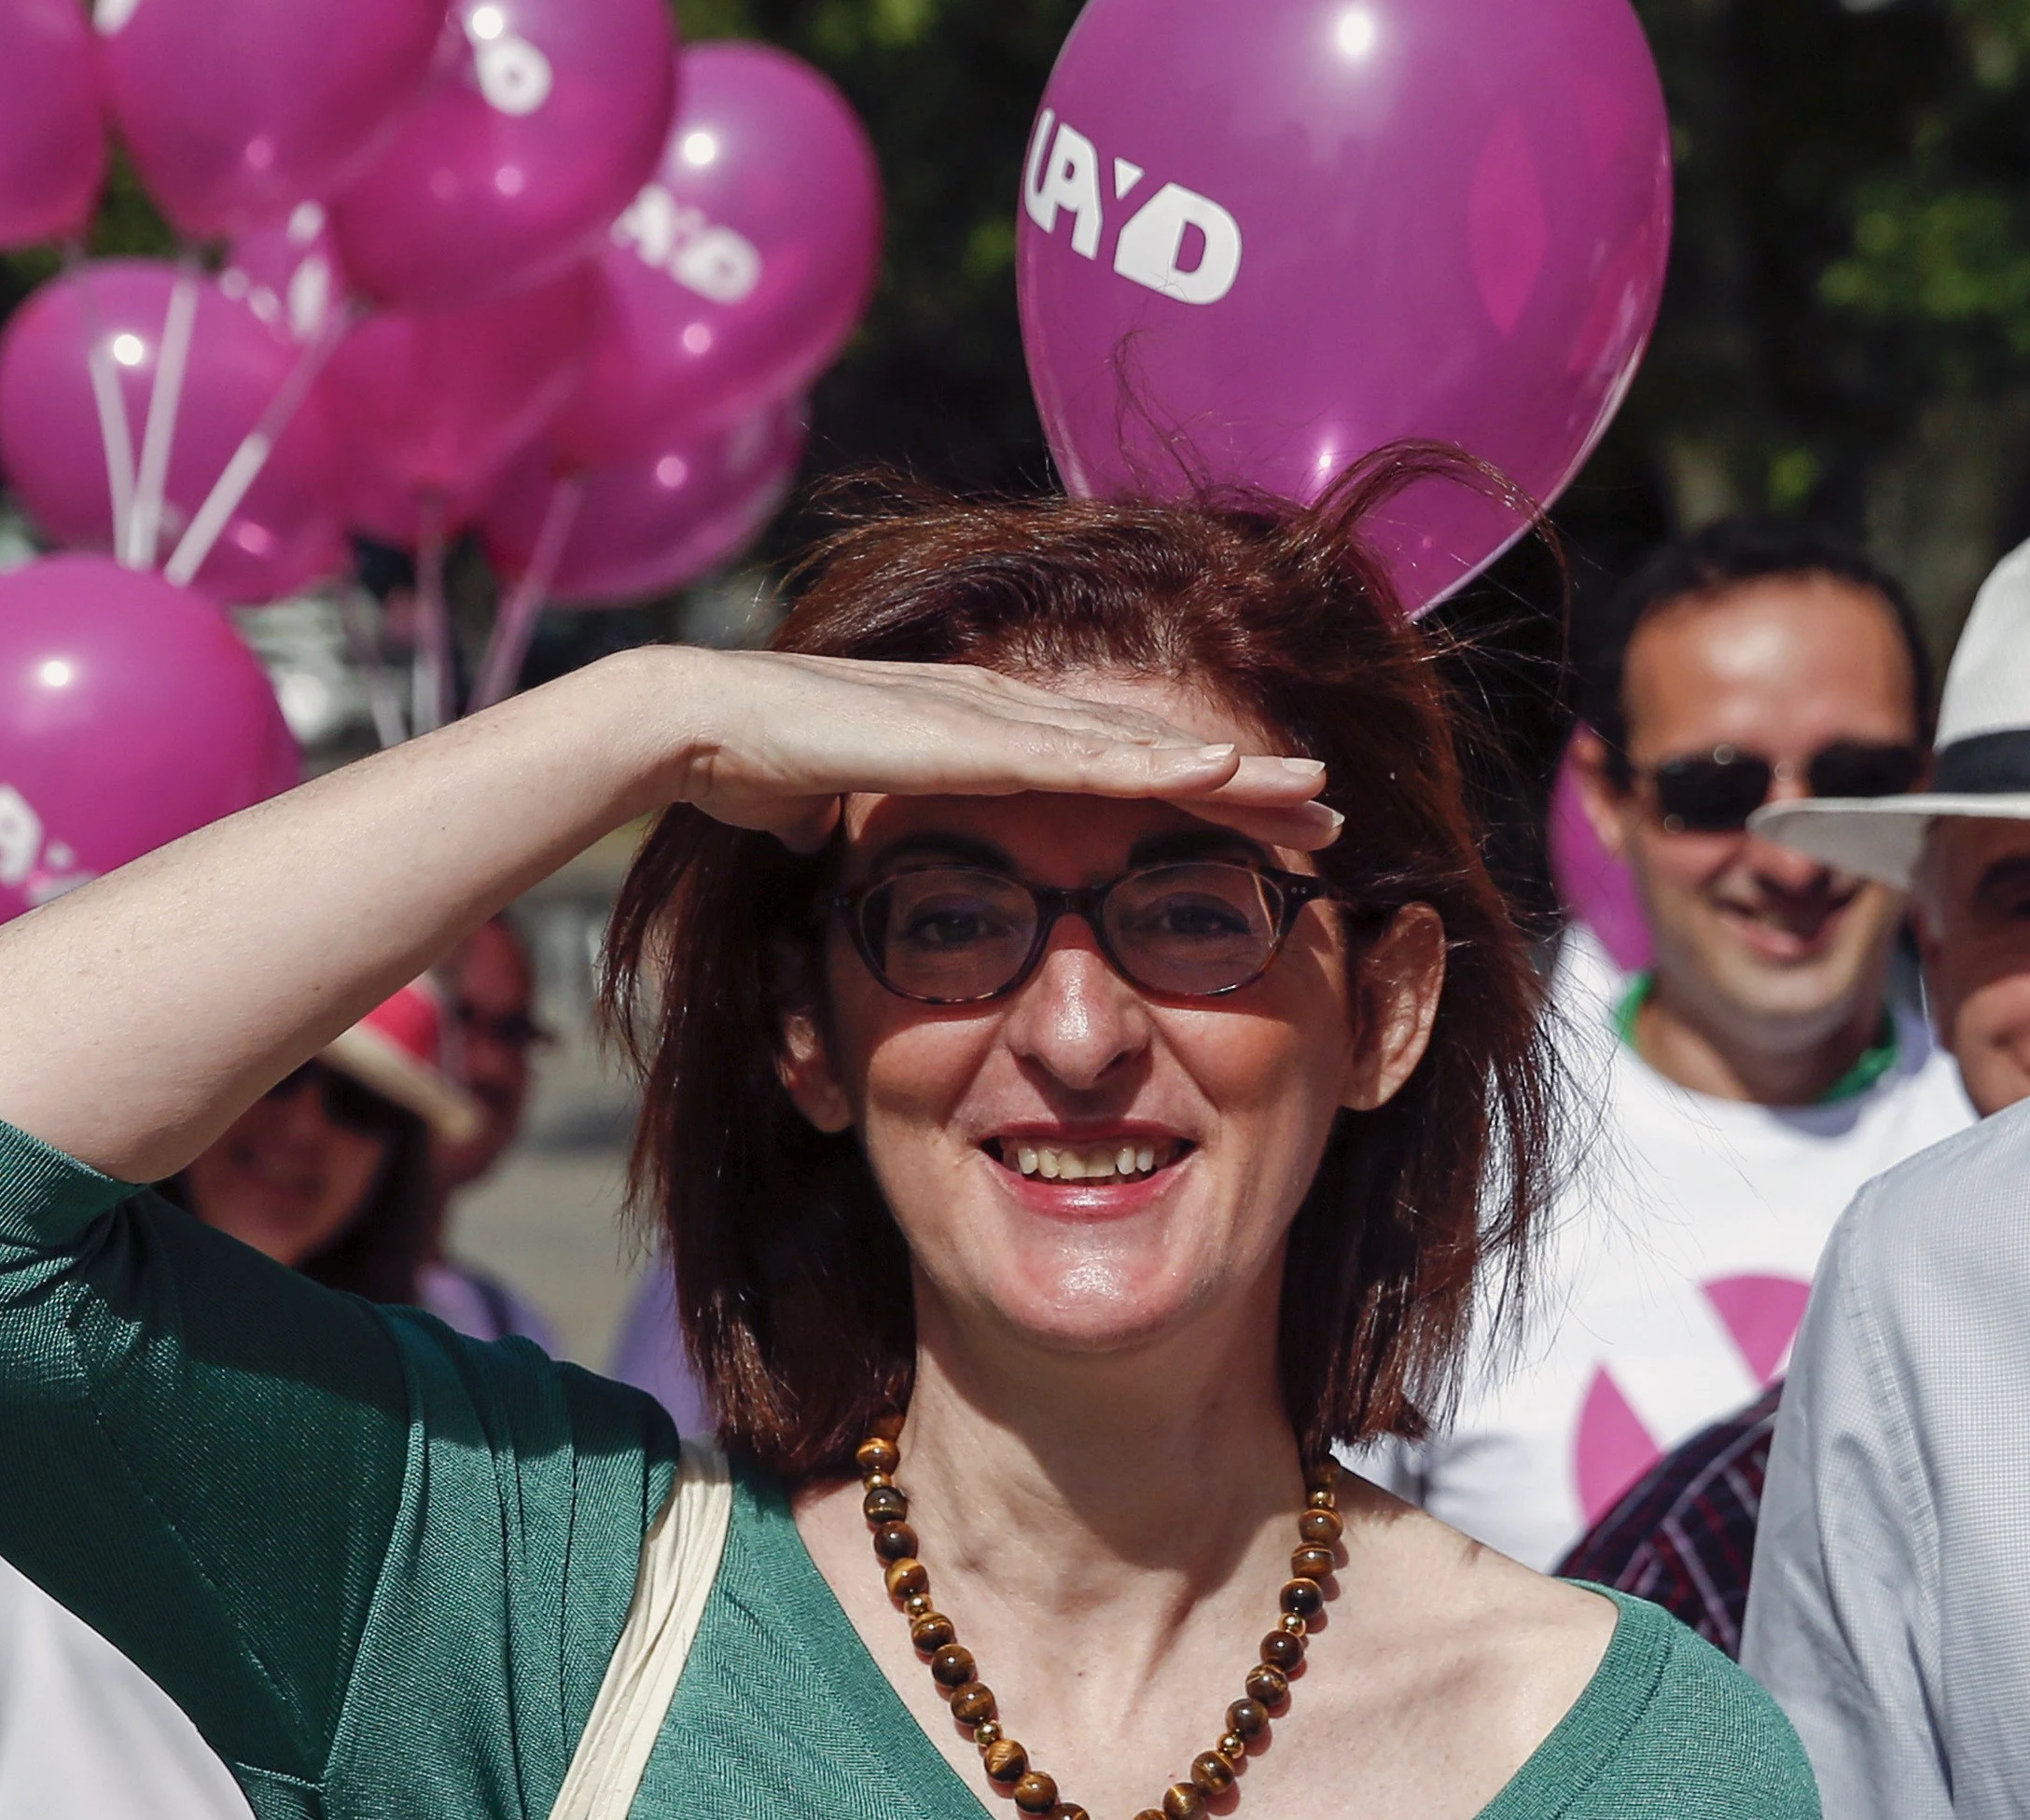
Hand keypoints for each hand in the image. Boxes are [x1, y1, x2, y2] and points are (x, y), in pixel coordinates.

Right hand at [645, 648, 1343, 855]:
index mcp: (991, 744)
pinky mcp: (962, 730)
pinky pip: (1076, 754)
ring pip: (1138, 746)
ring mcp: (988, 718)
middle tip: (1338, 813)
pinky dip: (1151, 762)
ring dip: (1231, 770)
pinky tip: (1219, 771)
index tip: (1275, 837)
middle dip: (1252, 782)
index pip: (1121, 776)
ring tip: (1315, 792)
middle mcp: (1007, 719)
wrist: (691, 724)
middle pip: (1154, 752)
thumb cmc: (761, 773)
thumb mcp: (864, 828)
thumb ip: (904, 847)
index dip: (1203, 801)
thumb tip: (910, 891)